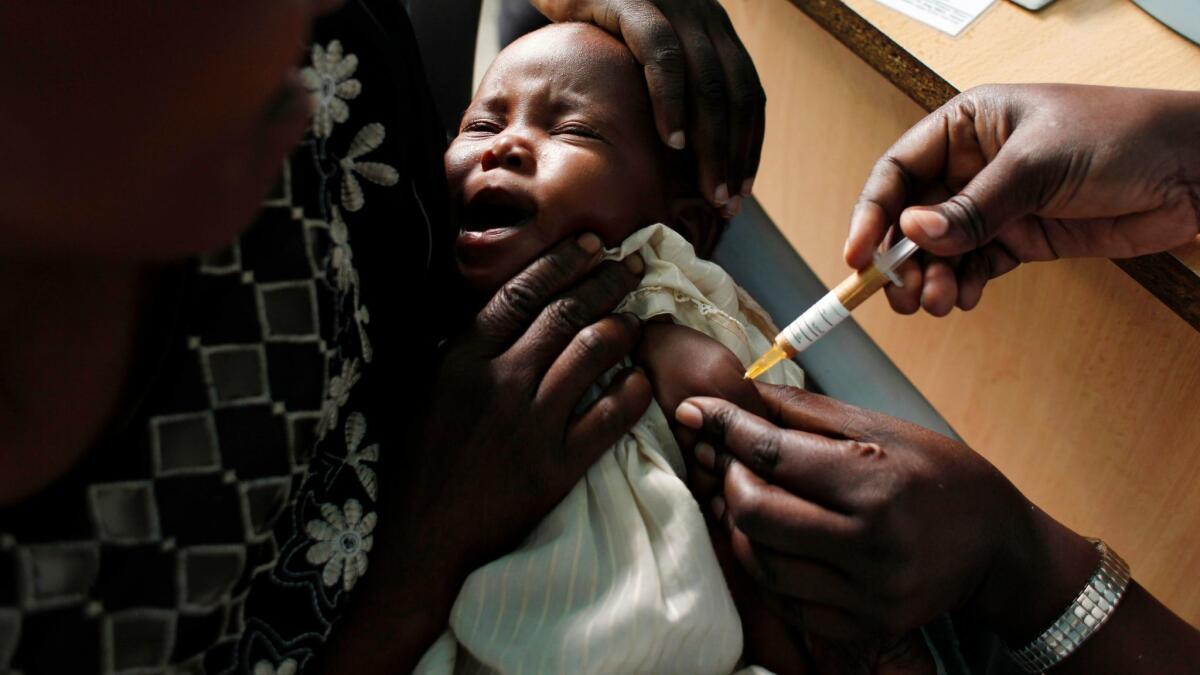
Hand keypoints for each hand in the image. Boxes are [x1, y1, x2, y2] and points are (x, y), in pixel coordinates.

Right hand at [323, 234, 652, 671]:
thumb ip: (457, 352)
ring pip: (594, 352)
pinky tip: (640, 378)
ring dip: (624, 326)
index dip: (562, 262)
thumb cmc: (420, 465)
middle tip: (632, 266)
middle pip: (566, 313)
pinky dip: (632, 390)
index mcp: (463, 360)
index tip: (591, 245)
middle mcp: (502, 381)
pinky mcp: (559, 464)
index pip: (522, 293)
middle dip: (606, 281)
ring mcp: (533, 422)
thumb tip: (491, 312)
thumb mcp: (422, 394)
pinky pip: (611, 415)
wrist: (426, 539)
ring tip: (638, 319)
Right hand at [530, 0, 765, 215]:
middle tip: (726, 203)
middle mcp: (703, 14)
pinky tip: (671, 141)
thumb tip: (677, 155)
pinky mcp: (632, 0)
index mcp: (712, 28)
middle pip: (735, 94)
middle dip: (734, 155)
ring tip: (706, 187)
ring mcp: (673, 5)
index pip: (747, 94)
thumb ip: (669, 86)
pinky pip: (662, 56)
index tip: (742, 190)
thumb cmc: (593, 20)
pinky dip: (671, 101)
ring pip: (709, 81)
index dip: (749, 145)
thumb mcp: (641, 51)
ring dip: (712, 142)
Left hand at [674, 384, 1097, 643]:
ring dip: (740, 524)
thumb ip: (809, 414)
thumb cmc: (941, 477)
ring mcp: (866, 593)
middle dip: (729, 480)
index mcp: (876, 483)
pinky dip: (766, 563)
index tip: (696, 411)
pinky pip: (785, 598)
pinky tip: (773, 538)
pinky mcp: (863, 624)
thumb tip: (741, 390)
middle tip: (734, 462)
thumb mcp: (886, 428)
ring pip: (760, 561)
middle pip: (754, 513)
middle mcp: (869, 544)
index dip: (725, 428)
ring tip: (751, 497)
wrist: (999, 551)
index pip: (773, 455)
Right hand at [845, 84, 1199, 315]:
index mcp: (967, 125)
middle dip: (899, 259)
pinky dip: (961, 286)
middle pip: (910, 217)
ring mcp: (996, 204)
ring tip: (936, 303)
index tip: (858, 255)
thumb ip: (973, 206)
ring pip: (938, 249)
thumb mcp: (1037, 164)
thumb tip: (914, 235)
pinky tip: (962, 298)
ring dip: (929, 280)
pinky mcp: (1022, 237)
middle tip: (901, 294)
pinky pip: (973, 266)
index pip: (898, 170)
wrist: (1196, 171)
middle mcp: (973, 164)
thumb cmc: (1122, 137)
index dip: (872, 213)